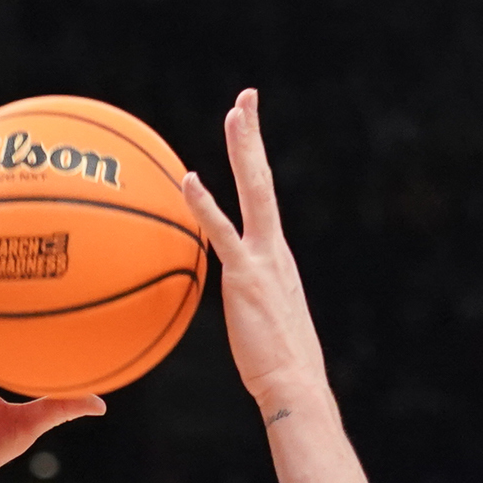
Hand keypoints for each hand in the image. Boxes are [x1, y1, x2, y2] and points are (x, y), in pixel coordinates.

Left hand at [178, 89, 336, 425]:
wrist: (294, 385)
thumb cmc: (277, 366)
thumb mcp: (259, 325)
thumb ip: (244, 304)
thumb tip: (232, 305)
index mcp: (276, 257)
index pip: (263, 198)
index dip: (255, 162)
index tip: (247, 128)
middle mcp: (275, 249)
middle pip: (262, 181)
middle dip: (253, 137)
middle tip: (246, 98)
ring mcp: (263, 259)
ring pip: (254, 192)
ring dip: (244, 149)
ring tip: (234, 112)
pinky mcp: (245, 277)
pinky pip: (221, 233)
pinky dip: (204, 205)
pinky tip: (188, 180)